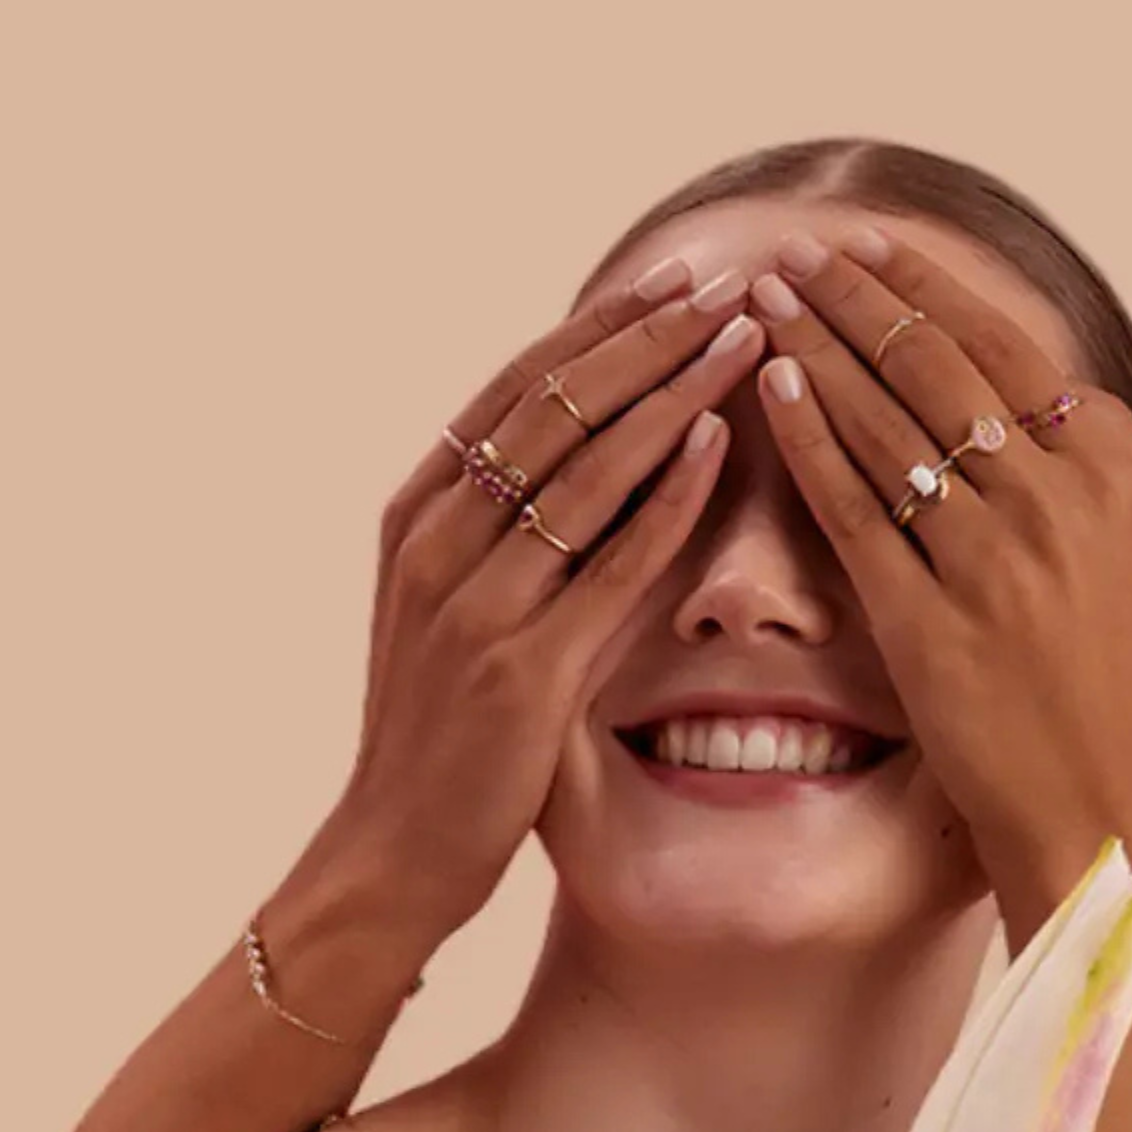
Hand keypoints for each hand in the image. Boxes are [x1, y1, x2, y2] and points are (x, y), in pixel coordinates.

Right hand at [316, 253, 761, 942]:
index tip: (669, 280)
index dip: (596, 328)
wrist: (391, 851)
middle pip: (552, 406)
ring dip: (670, 392)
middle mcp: (436, 544)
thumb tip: (576, 446)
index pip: (514, 387)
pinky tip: (717, 442)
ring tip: (740, 337)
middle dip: (644, 337)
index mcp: (416, 515)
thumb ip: (491, 529)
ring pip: (585, 468)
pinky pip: (608, 562)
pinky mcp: (520, 670)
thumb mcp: (444, 605)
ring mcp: (474, 605)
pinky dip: (665, 495)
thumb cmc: (436, 730)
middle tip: (722, 282)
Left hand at [744, 229, 1131, 919]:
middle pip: (939, 366)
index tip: (873, 248)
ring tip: (766, 295)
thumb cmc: (1122, 692)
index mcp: (1120, 477)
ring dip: (819, 342)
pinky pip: (852, 504)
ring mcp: (993, 561)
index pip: (1009, 349)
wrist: (1106, 815)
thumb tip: (1051, 391)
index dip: (931, 290)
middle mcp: (1061, 503)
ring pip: (888, 419)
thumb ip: (1104, 467)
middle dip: (857, 295)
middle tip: (799, 249)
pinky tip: (772, 386)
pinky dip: (810, 436)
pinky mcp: (927, 621)